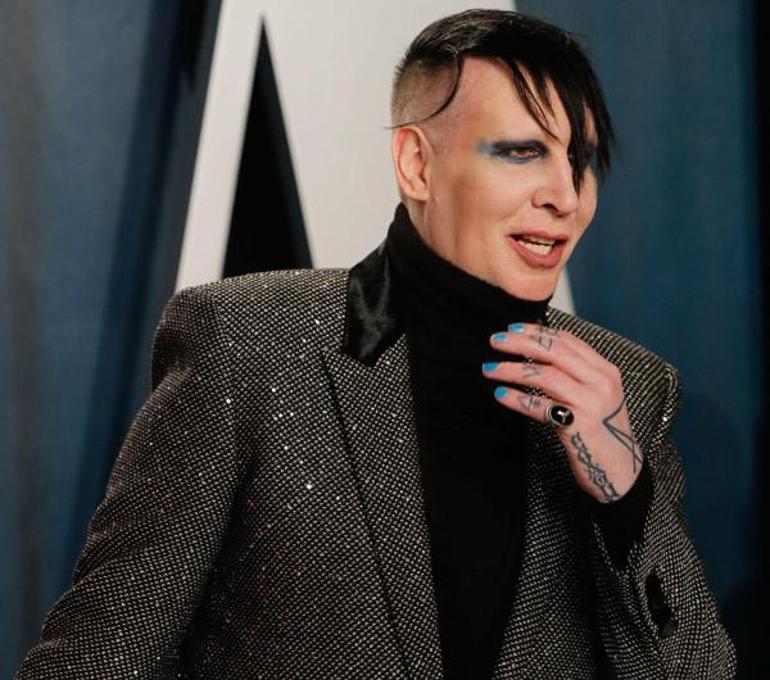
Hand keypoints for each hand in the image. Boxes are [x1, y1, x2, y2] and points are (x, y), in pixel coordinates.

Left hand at [481, 322, 643, 502]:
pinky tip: (500, 394)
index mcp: (605, 371)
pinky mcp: (580, 426)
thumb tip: (539, 350)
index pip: (567, 341)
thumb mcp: (596, 396)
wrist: (621, 472)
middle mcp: (601, 383)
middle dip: (521, 343)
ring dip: (512, 370)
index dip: (537, 331)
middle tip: (495, 341)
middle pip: (555, 352)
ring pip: (546, 376)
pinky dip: (517, 399)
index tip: (512, 328)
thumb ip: (575, 374)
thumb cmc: (601, 432)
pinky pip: (541, 407)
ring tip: (489, 369)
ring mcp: (592, 404)